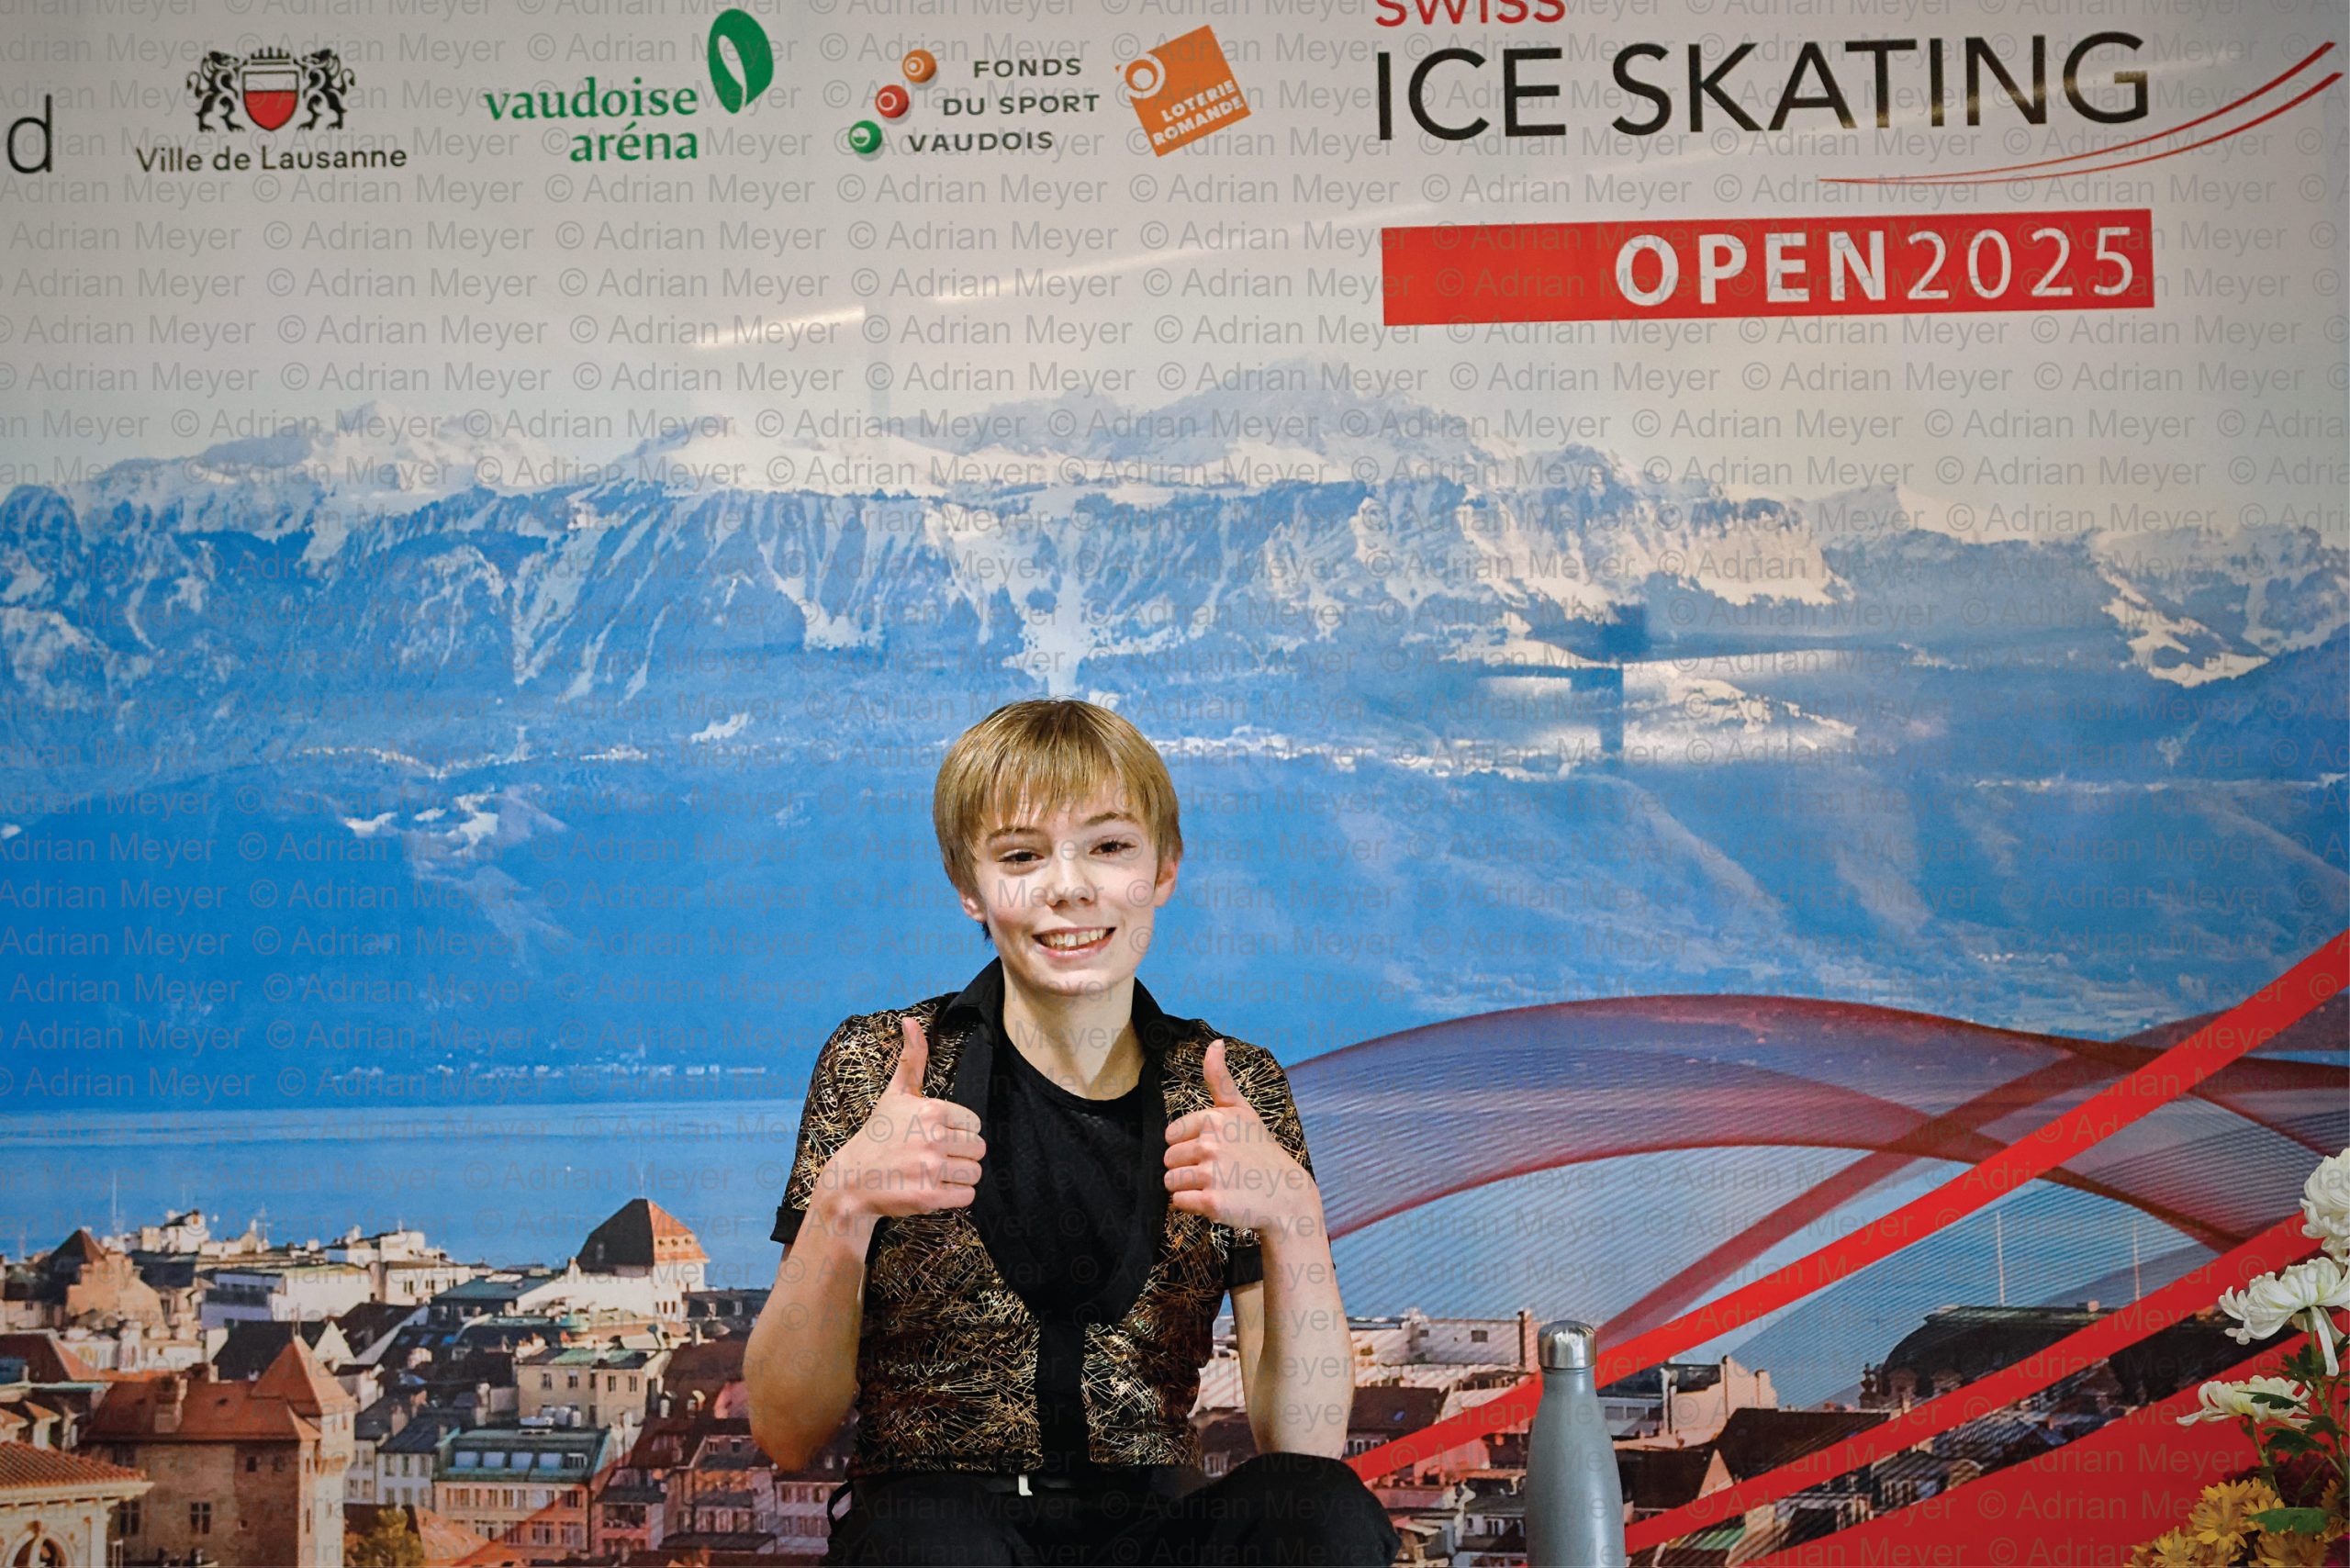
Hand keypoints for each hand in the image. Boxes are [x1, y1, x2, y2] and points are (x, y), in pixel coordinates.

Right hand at [822, 1015, 986, 1221]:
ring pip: (975, 1173)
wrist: (851, 1180)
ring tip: (935, 1173)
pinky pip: (968, 1196)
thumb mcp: (896, 1093)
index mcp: (932, 1110)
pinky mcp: (929, 1198)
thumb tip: (910, 1019)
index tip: (934, 1136)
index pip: (975, 1123)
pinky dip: (956, 1196)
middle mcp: (932, 1138)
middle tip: (935, 1157)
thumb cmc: (878, 1134)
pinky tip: (934, 1188)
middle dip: (961, 1154)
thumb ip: (912, 1058)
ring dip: (959, 1176)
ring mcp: (930, 1169)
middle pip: (979, 1148)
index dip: (957, 1131)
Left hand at [1163, 1038, 1319, 1236]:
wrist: (1287, 1196)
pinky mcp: (1211, 1203)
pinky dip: (1191, 1206)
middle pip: (1169, 1159)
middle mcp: (1211, 1144)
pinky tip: (1215, 1201)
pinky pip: (1178, 1202)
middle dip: (1187, 1167)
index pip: (1171, 1136)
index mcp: (1214, 1118)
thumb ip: (1220, 1079)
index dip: (1189, 1145)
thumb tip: (1214, 1043)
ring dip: (1187, 1188)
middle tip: (1218, 1171)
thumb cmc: (1261, 1152)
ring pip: (1170, 1181)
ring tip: (1216, 1186)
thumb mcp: (1243, 1111)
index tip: (1215, 1150)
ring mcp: (1211, 1174)